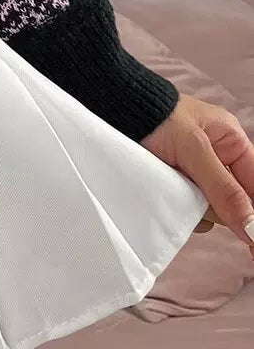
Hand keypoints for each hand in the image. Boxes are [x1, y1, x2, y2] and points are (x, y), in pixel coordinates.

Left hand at [140, 95, 253, 254]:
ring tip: (174, 181)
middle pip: (233, 201)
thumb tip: (252, 225)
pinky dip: (176, 208)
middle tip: (198, 195)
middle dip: (218, 205)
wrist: (108, 110)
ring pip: (209, 210)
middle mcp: (215, 160)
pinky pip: (185, 211)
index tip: (253, 238)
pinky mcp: (171, 187)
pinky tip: (164, 191)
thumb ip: (223, 187)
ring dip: (194, 206)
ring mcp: (192, 175)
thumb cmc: (153, 116)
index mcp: (230, 142)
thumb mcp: (193, 148)